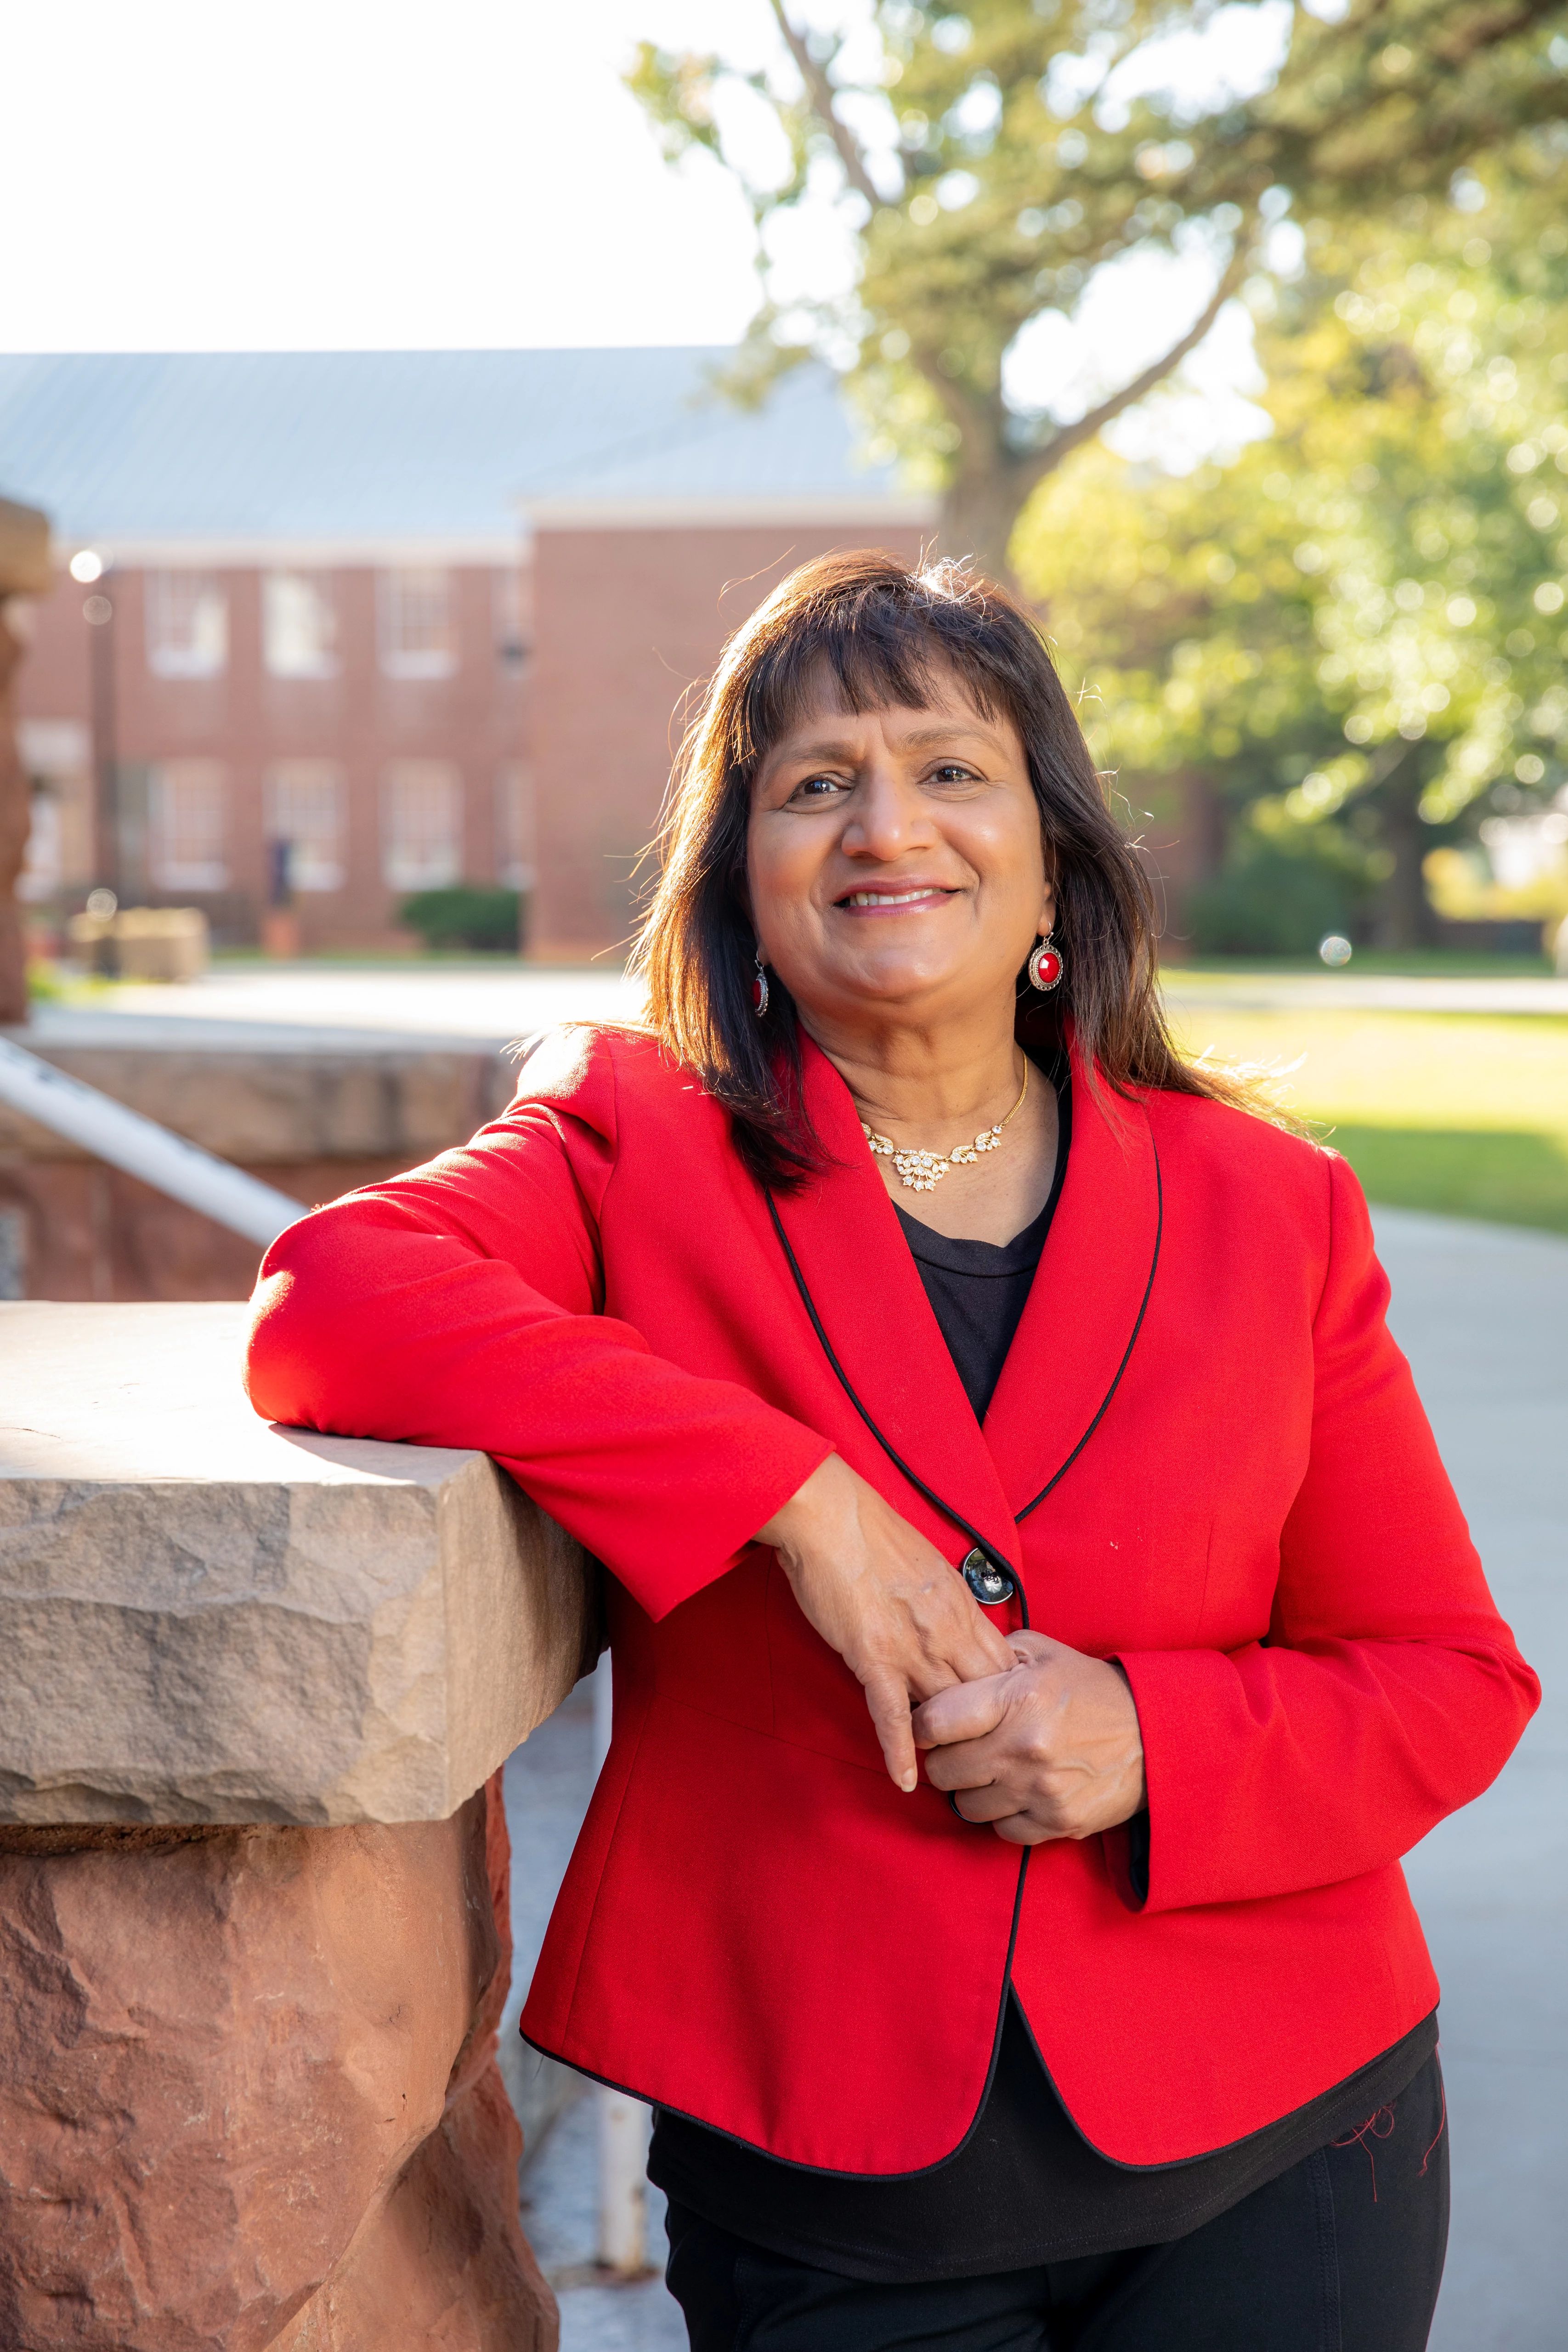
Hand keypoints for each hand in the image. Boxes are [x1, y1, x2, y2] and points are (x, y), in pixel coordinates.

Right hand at [758, 1455, 1015, 1793]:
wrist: (832, 1516)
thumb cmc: (873, 1534)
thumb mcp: (930, 1566)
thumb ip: (950, 1603)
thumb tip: (960, 1627)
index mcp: (963, 1606)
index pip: (1003, 1664)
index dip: (1011, 1699)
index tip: (1014, 1723)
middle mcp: (947, 1630)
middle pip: (986, 1696)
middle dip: (992, 1732)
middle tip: (993, 1764)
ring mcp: (912, 1647)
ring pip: (948, 1709)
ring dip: (952, 1745)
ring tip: (956, 1778)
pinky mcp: (873, 1656)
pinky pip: (892, 1713)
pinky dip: (900, 1749)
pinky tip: (907, 1778)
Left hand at [912, 1629, 1144, 1844]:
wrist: (1155, 1734)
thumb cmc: (1092, 1690)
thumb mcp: (1044, 1653)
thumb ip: (992, 1654)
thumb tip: (949, 1665)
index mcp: (1017, 1698)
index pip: (934, 1723)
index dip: (921, 1726)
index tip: (928, 1727)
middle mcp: (1024, 1748)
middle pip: (942, 1772)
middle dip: (944, 1759)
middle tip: (961, 1749)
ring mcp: (1040, 1790)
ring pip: (966, 1806)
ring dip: (972, 1790)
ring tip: (992, 1770)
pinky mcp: (1056, 1822)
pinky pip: (1001, 1831)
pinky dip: (1003, 1815)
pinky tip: (1017, 1792)